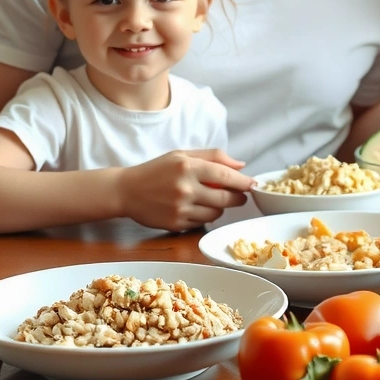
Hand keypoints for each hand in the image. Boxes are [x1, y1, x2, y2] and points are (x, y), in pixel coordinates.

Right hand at [120, 149, 253, 231]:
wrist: (126, 191)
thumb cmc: (156, 170)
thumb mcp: (182, 154)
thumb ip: (213, 156)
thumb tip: (241, 165)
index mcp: (188, 166)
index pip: (225, 174)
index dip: (243, 181)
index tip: (253, 184)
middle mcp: (185, 188)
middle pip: (225, 197)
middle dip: (238, 198)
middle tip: (241, 196)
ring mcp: (180, 208)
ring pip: (216, 212)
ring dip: (220, 207)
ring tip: (214, 199)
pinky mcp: (176, 224)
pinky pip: (202, 222)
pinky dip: (205, 216)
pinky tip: (198, 207)